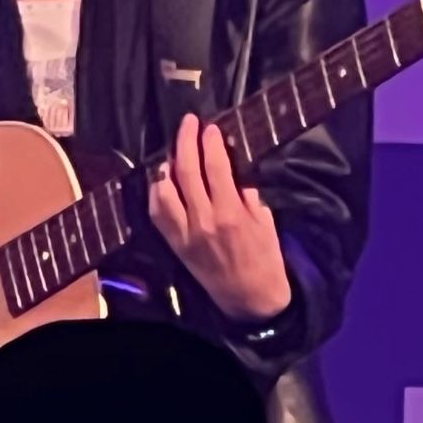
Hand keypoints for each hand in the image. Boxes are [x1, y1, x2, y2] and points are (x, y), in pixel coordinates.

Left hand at [147, 113, 293, 323]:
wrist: (250, 299)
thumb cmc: (265, 257)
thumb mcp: (265, 220)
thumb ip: (247, 191)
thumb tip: (232, 162)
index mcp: (231, 213)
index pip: (215, 167)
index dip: (210, 142)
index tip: (210, 127)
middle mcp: (203, 221)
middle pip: (186, 171)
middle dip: (185, 141)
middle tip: (188, 123)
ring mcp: (184, 233)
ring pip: (164, 190)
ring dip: (166, 164)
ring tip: (174, 150)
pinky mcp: (174, 244)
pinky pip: (158, 213)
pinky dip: (157, 191)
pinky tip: (162, 178)